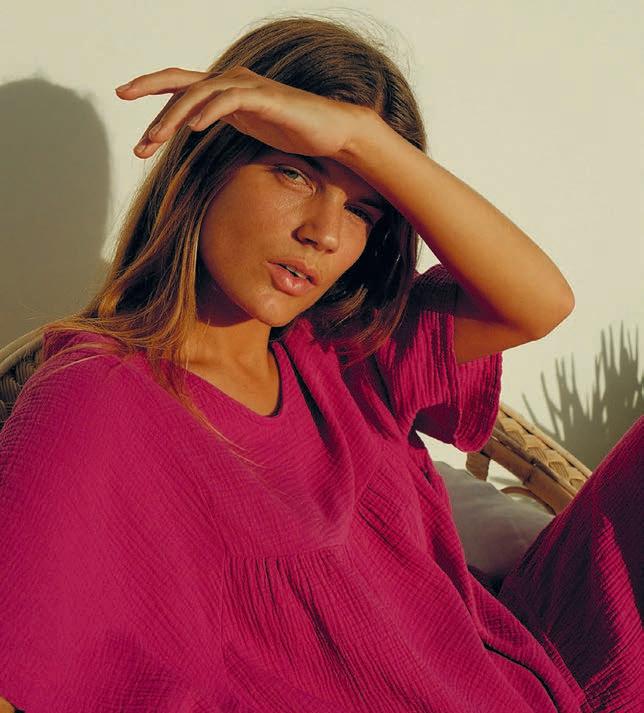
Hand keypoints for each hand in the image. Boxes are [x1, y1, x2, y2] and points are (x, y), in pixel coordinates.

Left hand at [115, 66, 366, 160]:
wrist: (331, 130)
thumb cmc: (292, 129)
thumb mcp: (249, 125)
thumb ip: (224, 121)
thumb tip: (199, 129)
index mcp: (224, 90)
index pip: (180, 85)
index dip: (150, 87)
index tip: (122, 93)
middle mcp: (232, 81)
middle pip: (181, 85)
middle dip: (151, 102)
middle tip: (132, 131)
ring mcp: (248, 87)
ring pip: (200, 95)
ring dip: (174, 118)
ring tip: (154, 140)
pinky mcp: (265, 97)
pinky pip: (230, 100)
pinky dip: (209, 111)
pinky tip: (193, 128)